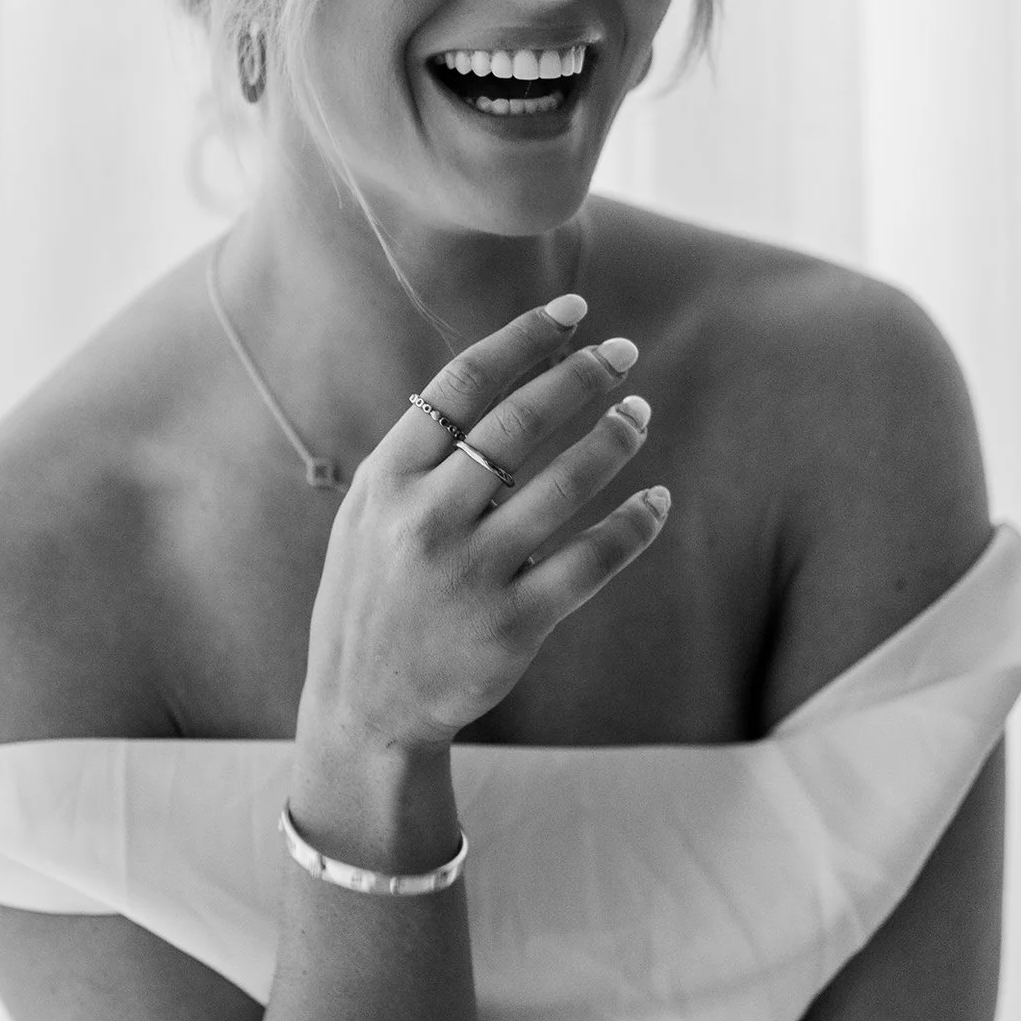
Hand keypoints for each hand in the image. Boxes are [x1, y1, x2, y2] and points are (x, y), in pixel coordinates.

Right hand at [297, 292, 667, 761]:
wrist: (364, 708)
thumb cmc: (374, 598)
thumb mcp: (368, 518)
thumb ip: (419, 459)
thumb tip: (500, 385)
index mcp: (387, 481)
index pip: (462, 384)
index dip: (523, 338)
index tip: (573, 312)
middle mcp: (426, 519)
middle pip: (519, 421)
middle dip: (581, 375)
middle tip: (623, 354)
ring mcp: (472, 572)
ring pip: (565, 483)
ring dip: (614, 439)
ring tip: (639, 415)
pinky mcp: (514, 624)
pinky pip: (592, 561)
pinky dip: (634, 524)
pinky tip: (656, 499)